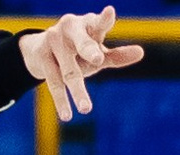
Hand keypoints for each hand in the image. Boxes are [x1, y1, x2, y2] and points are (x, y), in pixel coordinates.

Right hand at [19, 9, 143, 121]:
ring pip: (69, 71)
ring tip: (86, 110)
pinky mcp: (41, 53)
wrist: (39, 51)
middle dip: (89, 50)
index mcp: (89, 25)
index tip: (109, 13)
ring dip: (78, 91)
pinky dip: (61, 100)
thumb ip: (117, 56)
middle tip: (97, 59)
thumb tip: (141, 52)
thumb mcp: (97, 54)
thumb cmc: (77, 51)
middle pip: (83, 44)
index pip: (99, 23)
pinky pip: (54, 81)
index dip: (104, 19)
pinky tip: (67, 116)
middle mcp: (71, 28)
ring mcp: (54, 39)